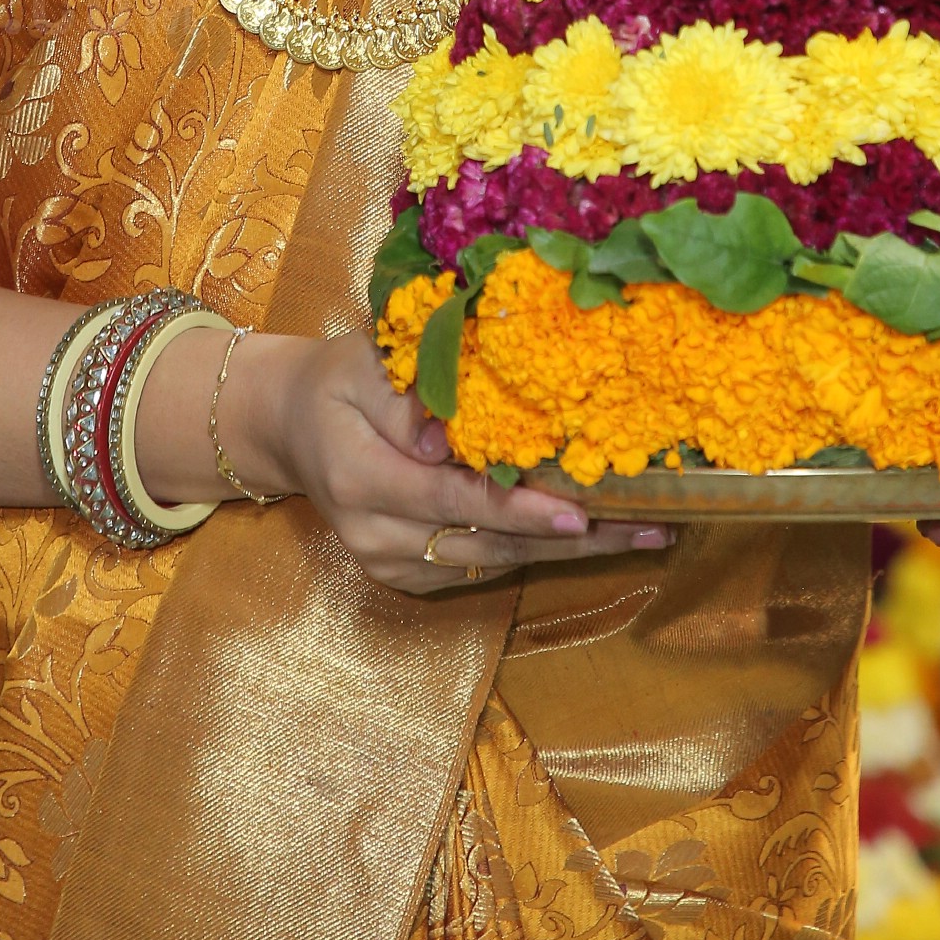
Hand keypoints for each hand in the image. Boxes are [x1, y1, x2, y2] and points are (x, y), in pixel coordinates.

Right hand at [242, 332, 668, 596]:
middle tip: (648, 525)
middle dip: (570, 538)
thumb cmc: (338, 381)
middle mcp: (374, 535)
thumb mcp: (364, 364)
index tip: (580, 514)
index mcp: (360, 480)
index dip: (519, 510)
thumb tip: (450, 440)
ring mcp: (389, 563)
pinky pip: (479, 567)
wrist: (291, 426)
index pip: (453, 500)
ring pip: (492, 563)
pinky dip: (534, 552)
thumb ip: (409, 398)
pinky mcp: (406, 575)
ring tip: (640, 531)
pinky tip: (591, 536)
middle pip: (487, 542)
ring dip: (567, 550)